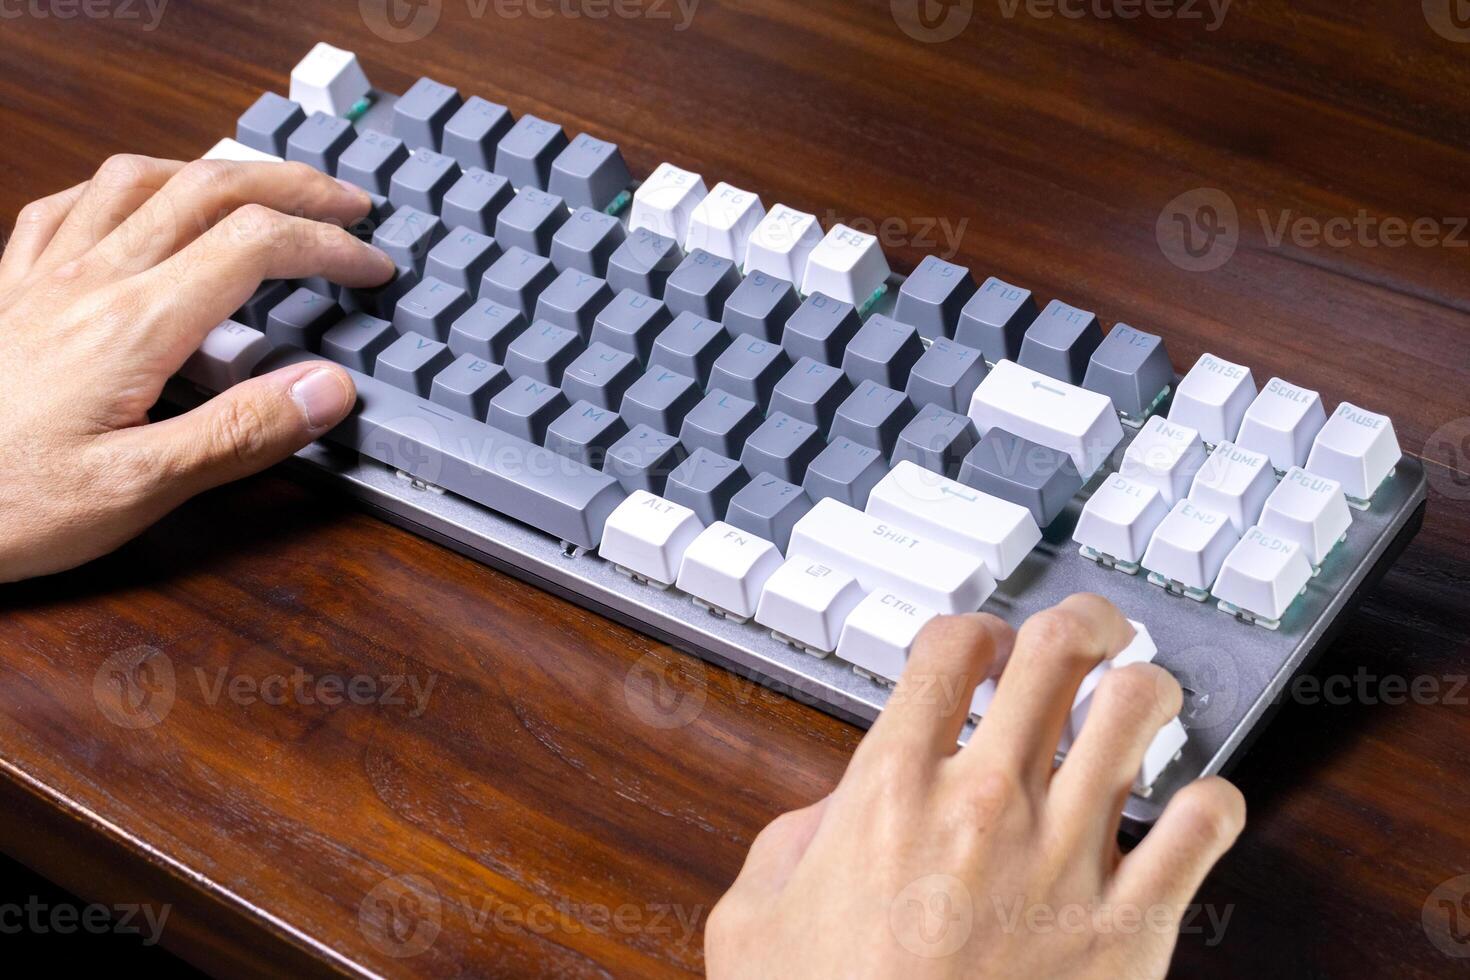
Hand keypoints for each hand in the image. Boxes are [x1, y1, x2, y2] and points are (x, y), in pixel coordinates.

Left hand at [0, 155, 393, 581]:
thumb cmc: (3, 505)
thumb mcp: (136, 491)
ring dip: (212, 170)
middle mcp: (89, 281)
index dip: (329, 246)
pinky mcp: (8, 290)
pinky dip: (125, 187)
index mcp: (134, 326)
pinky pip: (67, 204)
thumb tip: (328, 387)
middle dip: (291, 186)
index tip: (372, 265)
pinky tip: (138, 203)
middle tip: (345, 201)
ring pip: (139, 179)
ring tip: (258, 188)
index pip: (256, 247)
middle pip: (207, 189)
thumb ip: (238, 433)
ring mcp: (42, 277)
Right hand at [707, 594, 1244, 978]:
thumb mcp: (754, 919)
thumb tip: (840, 805)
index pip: (950, 646)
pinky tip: (1191, 809)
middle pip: (1057, 648)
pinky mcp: (1130, 925)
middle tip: (1090, 633)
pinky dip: (1213, 800)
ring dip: (1147, 691)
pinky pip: (1207, 821)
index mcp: (892, 790)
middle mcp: (985, 803)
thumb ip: (791, 837)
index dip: (972, 629)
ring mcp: (1064, 857)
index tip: (982, 649)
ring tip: (1142, 705)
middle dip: (1082, 622)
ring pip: (1141, 709)